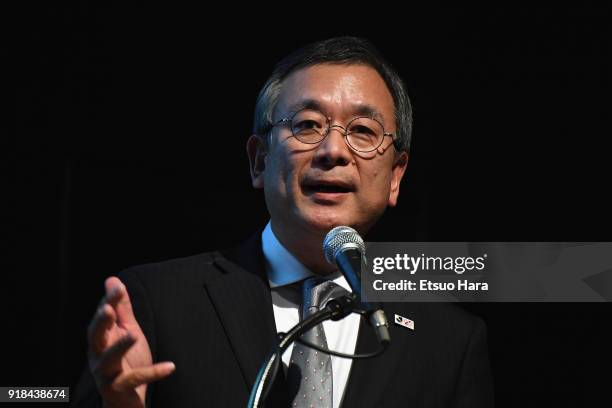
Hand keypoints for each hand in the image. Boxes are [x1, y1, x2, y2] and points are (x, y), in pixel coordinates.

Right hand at [87, 277, 174, 407]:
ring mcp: (106, 374)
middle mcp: (98, 356)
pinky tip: (170, 366)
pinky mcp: (118, 390)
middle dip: (101, 322)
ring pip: (108, 360)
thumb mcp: (127, 331)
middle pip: (95, 337)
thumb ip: (121, 308)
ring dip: (119, 347)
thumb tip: (112, 280)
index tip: (116, 287)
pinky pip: (134, 380)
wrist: (126, 400)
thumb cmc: (127, 362)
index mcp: (101, 339)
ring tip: (133, 335)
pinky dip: (152, 373)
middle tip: (107, 308)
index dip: (108, 302)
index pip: (102, 318)